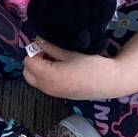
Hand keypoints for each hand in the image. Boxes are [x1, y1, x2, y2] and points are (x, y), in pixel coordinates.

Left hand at [22, 39, 137, 100]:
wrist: (109, 82)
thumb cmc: (92, 65)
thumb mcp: (70, 53)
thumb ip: (51, 48)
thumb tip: (38, 41)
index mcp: (50, 76)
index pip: (29, 62)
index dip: (35, 52)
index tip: (47, 47)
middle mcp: (47, 87)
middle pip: (28, 73)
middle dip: (34, 62)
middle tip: (48, 54)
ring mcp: (52, 94)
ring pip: (34, 80)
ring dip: (39, 69)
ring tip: (56, 61)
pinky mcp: (58, 96)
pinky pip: (43, 85)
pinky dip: (45, 76)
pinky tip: (60, 69)